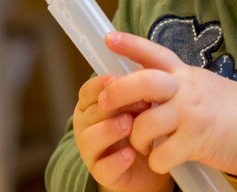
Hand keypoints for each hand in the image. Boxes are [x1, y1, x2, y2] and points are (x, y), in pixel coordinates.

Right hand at [72, 74, 169, 191]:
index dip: (101, 84)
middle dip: (114, 105)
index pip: (88, 91)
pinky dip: (116, 160)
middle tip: (140, 101)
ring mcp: (91, 151)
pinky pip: (104, 168)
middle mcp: (86, 127)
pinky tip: (131, 154)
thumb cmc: (140, 128)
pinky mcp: (102, 174)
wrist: (149, 166)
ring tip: (129, 125)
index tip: (118, 79)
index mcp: (91, 106)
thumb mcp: (138, 103)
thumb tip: (142, 62)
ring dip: (109, 130)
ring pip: (91, 139)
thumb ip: (135, 86)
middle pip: (92, 112)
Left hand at [100, 32, 236, 176]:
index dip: (129, 44)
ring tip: (144, 146)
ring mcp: (190, 115)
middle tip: (105, 104)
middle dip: (117, 92)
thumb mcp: (204, 85)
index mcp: (186, 74)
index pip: (154, 53)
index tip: (108, 39)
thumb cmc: (235, 110)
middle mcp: (186, 90)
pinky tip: (163, 161)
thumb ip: (178, 84)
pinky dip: (156, 162)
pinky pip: (161, 155)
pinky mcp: (196, 141)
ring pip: (144, 125)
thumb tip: (147, 87)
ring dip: (137, 139)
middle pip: (141, 82)